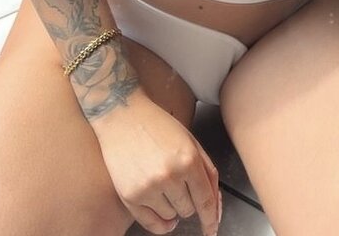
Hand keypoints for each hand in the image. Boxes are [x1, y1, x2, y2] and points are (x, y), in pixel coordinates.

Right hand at [92, 91, 221, 235]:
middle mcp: (170, 176)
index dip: (211, 219)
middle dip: (188, 200)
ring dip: (171, 206)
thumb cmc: (158, 125)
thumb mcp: (190, 140)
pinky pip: (151, 224)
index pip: (206, 201)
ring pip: (171, 216)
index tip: (212, 229)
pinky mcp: (130, 196)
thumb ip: (207, 171)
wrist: (123, 115)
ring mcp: (149, 187)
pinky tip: (164, 216)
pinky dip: (160, 223)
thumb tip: (216, 204)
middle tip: (177, 182)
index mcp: (189, 160)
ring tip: (161, 183)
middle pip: (189, 209)